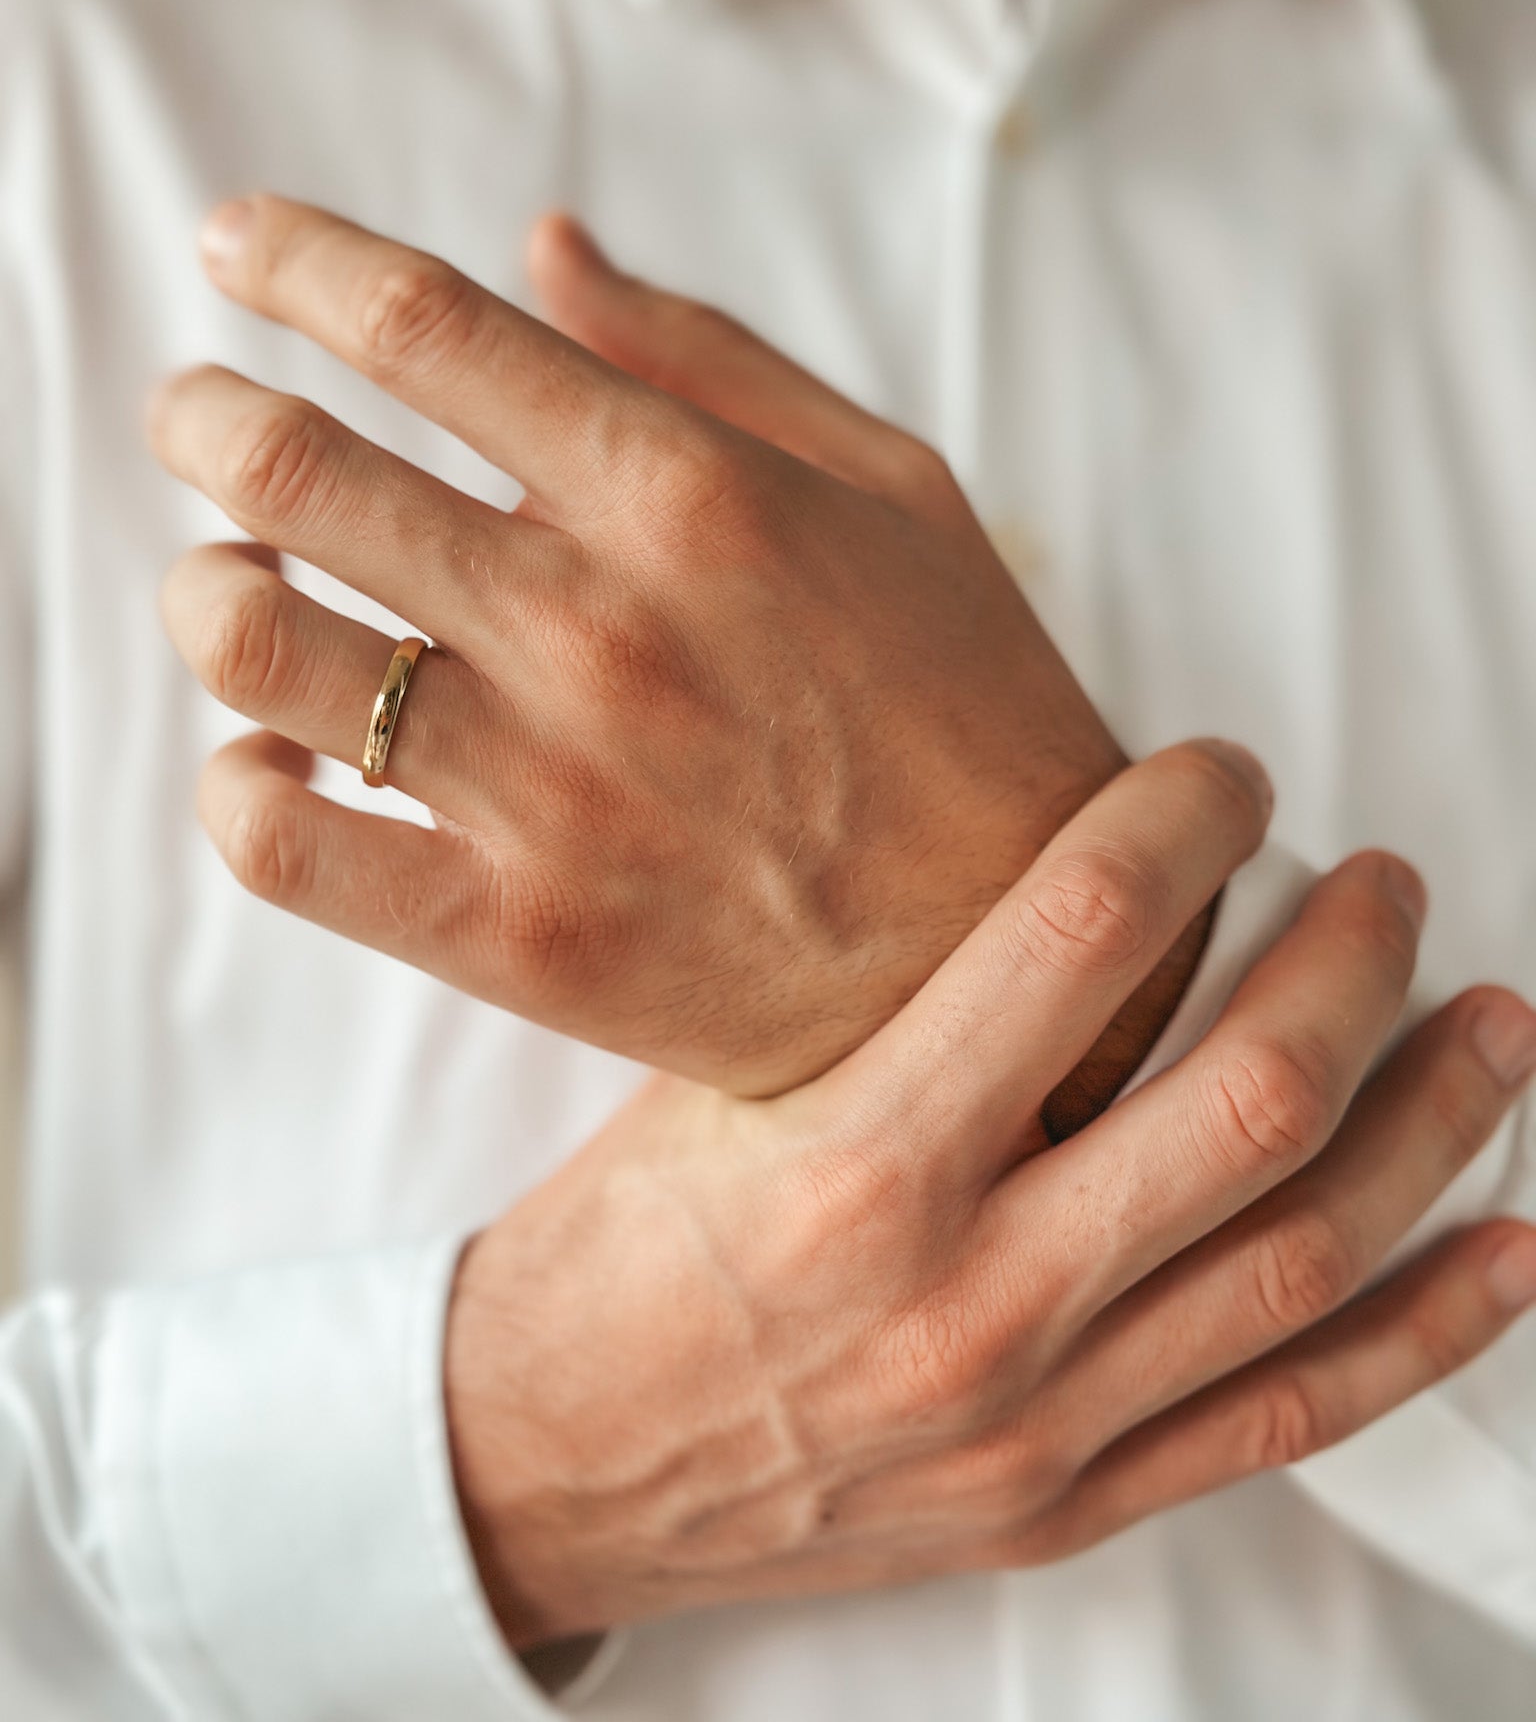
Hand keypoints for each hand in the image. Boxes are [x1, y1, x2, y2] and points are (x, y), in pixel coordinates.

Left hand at [151, 195, 1191, 1111]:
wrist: (1019, 947)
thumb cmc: (962, 696)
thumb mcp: (887, 483)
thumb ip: (703, 354)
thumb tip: (541, 246)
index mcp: (689, 492)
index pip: (422, 325)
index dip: (295, 257)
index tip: (237, 242)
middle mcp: (597, 626)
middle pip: (294, 466)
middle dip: (202, 411)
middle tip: (197, 409)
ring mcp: (548, 790)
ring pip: (256, 642)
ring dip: (205, 583)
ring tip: (238, 573)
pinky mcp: (518, 938)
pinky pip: (285, 848)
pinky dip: (235, 780)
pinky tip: (272, 747)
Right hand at [444, 747, 1535, 1646]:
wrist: (549, 1465)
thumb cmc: (617, 1251)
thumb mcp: (713, 1079)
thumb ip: (882, 984)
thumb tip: (1052, 857)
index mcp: (858, 1163)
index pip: (1080, 936)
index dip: (1183, 822)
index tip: (1223, 775)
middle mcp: (969, 1299)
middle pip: (1250, 1098)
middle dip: (1351, 962)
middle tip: (1379, 887)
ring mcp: (1037, 1419)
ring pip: (1306, 1253)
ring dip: (1432, 1122)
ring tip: (1492, 1026)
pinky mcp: (1066, 1498)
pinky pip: (1289, 1416)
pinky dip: (1426, 1332)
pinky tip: (1507, 1252)